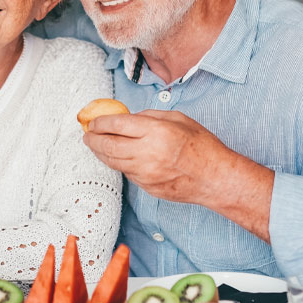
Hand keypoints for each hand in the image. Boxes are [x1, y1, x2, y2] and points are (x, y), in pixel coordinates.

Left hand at [83, 109, 273, 241]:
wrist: (215, 178)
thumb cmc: (202, 146)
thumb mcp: (179, 119)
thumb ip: (151, 116)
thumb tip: (129, 118)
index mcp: (155, 131)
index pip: (117, 124)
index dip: (100, 122)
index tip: (94, 121)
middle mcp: (147, 152)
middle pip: (108, 145)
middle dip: (92, 139)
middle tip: (87, 134)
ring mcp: (145, 172)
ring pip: (112, 161)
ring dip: (100, 152)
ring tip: (94, 145)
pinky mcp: (146, 186)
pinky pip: (126, 173)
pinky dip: (118, 163)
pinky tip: (116, 157)